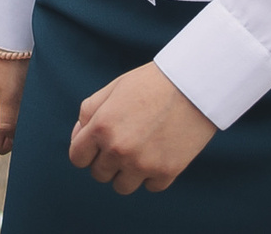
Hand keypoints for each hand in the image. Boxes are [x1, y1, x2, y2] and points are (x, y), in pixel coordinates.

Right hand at [0, 55, 27, 155]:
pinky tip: (33, 101)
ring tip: (32, 106)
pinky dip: (26, 111)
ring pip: (13, 125)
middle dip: (19, 132)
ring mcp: (0, 102)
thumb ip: (8, 121)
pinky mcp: (10, 95)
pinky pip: (18, 113)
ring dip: (24, 120)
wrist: (13, 41)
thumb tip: (10, 141)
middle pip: (6, 136)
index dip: (13, 141)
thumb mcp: (8, 96)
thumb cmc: (9, 68)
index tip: (25, 128)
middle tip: (31, 117)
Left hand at [65, 62, 215, 193]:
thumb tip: (78, 138)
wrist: (193, 84)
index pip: (77, 158)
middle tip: (126, 140)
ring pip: (122, 186)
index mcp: (100, 127)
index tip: (98, 145)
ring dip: (128, 172)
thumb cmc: (150, 83)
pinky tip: (161, 151)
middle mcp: (118, 149)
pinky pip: (150, 186)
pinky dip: (154, 174)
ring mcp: (142, 164)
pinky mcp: (166, 172)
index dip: (86, 151)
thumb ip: (88, 112)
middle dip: (107, 161)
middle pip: (99, 174)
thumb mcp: (113, 88)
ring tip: (141, 149)